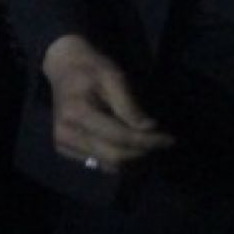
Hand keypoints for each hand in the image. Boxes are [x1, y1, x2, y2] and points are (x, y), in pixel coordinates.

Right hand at [42, 34, 174, 172]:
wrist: (64, 68)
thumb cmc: (91, 68)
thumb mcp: (113, 76)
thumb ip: (129, 105)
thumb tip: (149, 129)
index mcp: (78, 113)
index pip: (120, 137)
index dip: (147, 141)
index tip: (169, 140)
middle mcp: (67, 135)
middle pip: (114, 157)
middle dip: (143, 153)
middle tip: (162, 144)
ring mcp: (64, 145)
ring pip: (107, 165)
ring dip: (132, 160)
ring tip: (150, 146)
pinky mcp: (66, 150)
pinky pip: (98, 163)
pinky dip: (118, 159)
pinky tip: (132, 148)